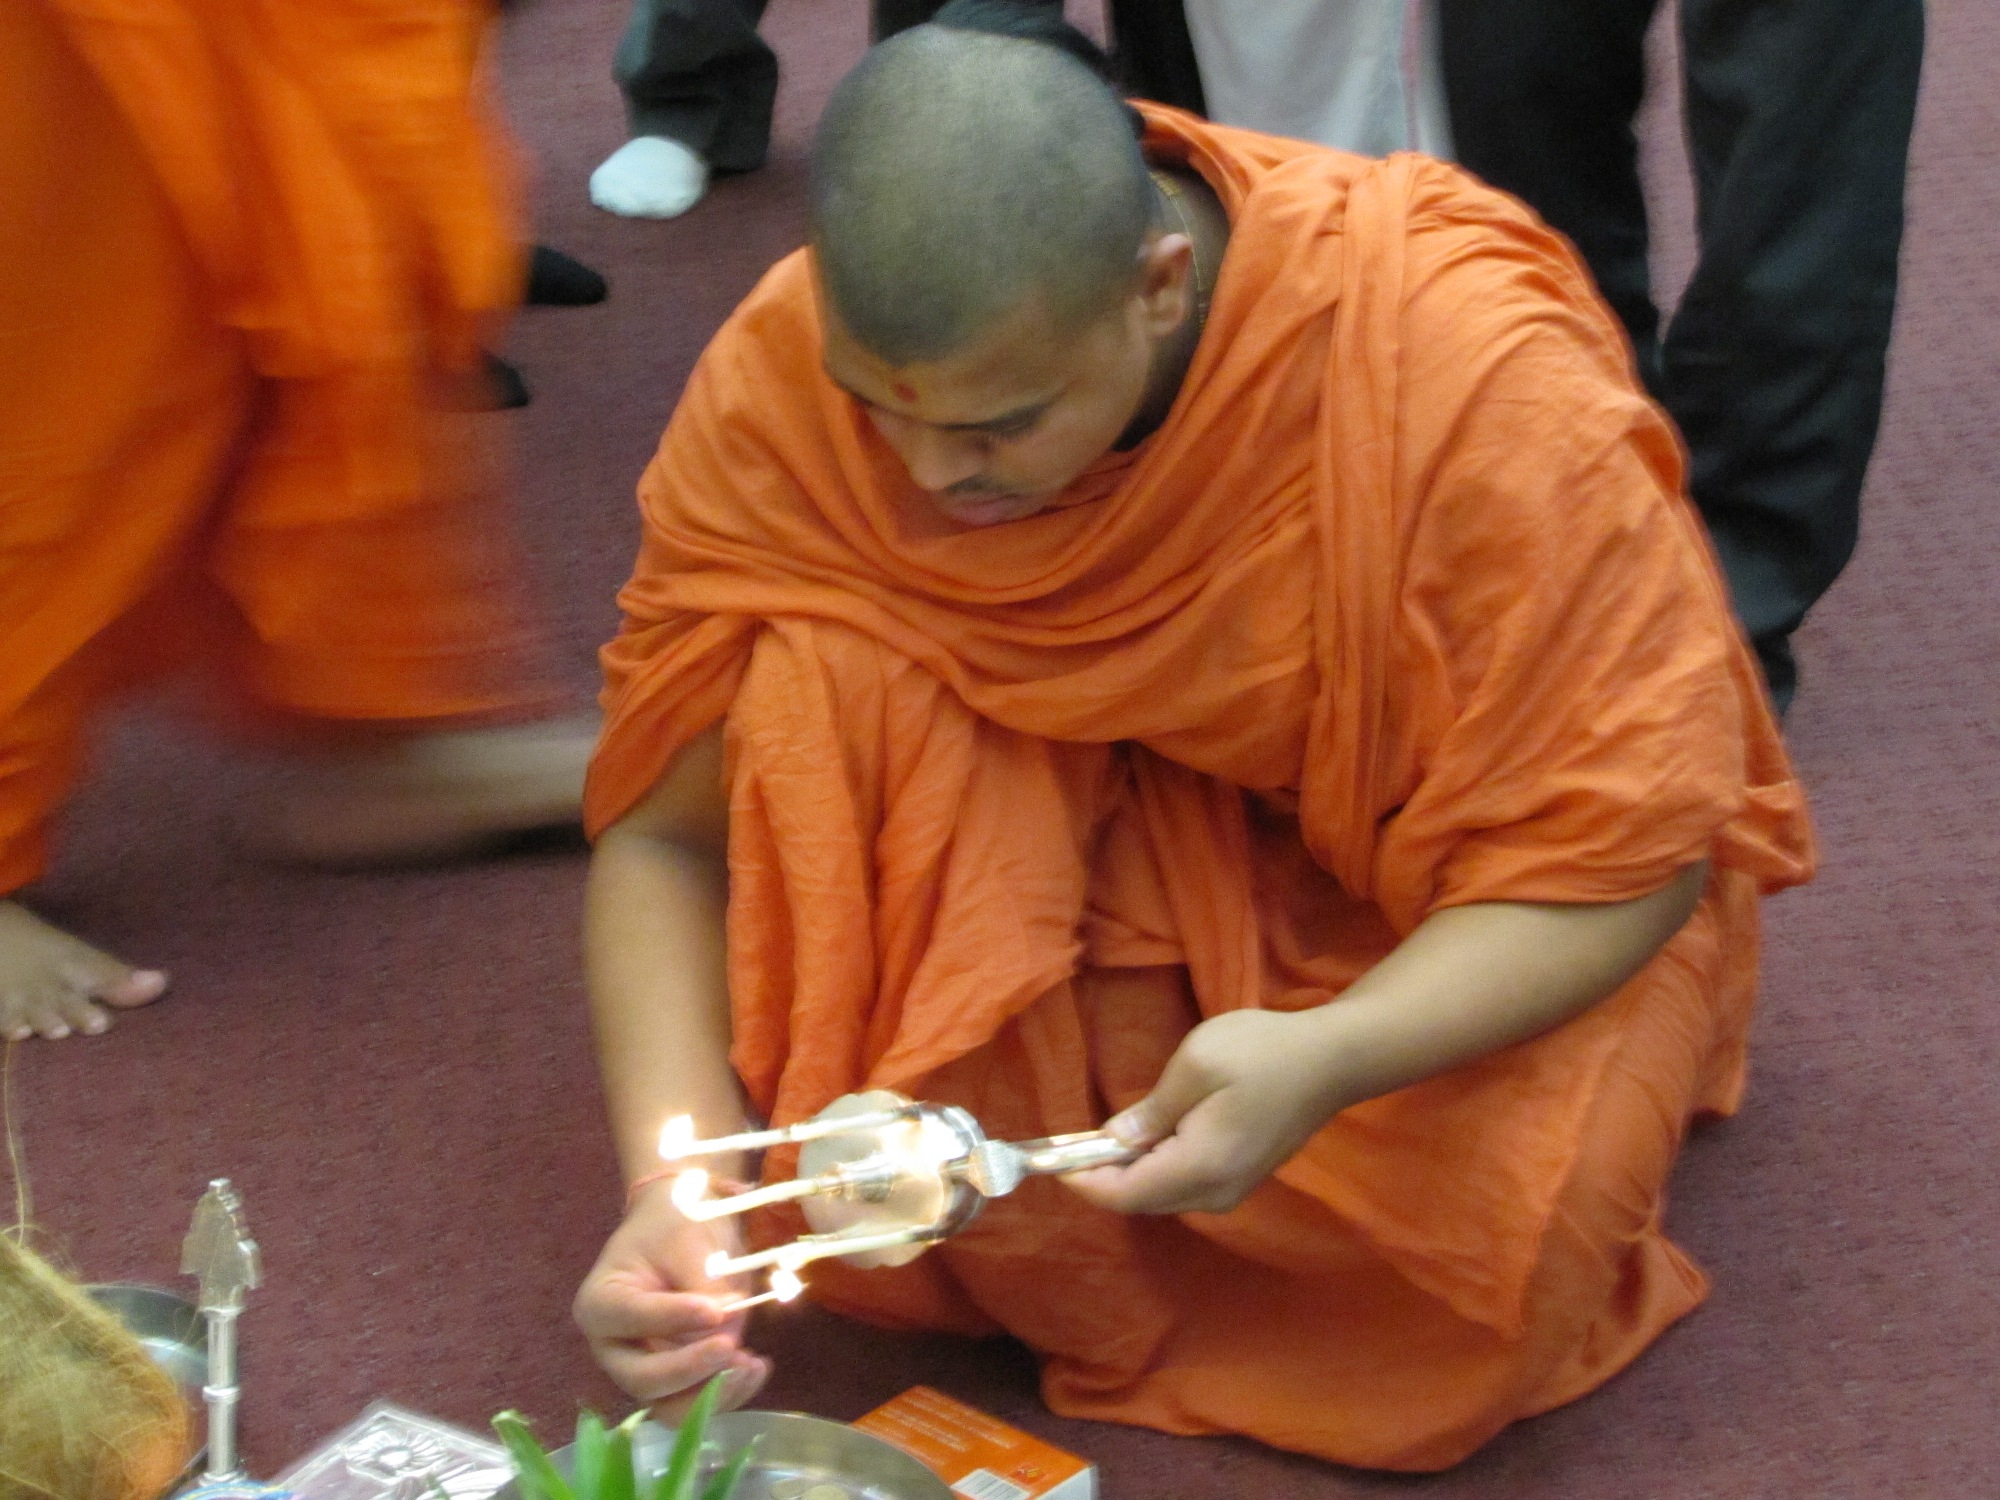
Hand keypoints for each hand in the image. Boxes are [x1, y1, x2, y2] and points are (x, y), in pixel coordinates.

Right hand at [573, 1176, 771, 1420]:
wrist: (685, 1225)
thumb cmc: (676, 1224)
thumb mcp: (687, 1238)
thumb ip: (702, 1282)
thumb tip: (724, 1324)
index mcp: (601, 1303)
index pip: (628, 1318)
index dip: (670, 1319)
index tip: (713, 1311)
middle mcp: (615, 1347)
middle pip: (642, 1380)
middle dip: (688, 1369)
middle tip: (730, 1346)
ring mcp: (644, 1369)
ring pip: (669, 1407)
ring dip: (711, 1395)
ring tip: (750, 1365)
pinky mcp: (676, 1381)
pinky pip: (696, 1403)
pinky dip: (728, 1393)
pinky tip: (756, 1367)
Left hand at [1063, 1008, 1346, 1215]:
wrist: (1333, 1061)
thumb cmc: (1262, 1053)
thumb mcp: (1197, 1065)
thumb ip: (1151, 1111)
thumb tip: (1114, 1140)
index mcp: (1200, 1167)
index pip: (1125, 1195)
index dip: (1083, 1181)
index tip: (1051, 1158)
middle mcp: (1216, 1193)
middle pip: (1141, 1202)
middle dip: (1101, 1177)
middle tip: (1070, 1143)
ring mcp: (1233, 1189)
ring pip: (1162, 1196)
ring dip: (1128, 1174)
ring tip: (1101, 1138)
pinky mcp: (1241, 1178)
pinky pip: (1184, 1186)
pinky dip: (1155, 1169)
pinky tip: (1144, 1139)